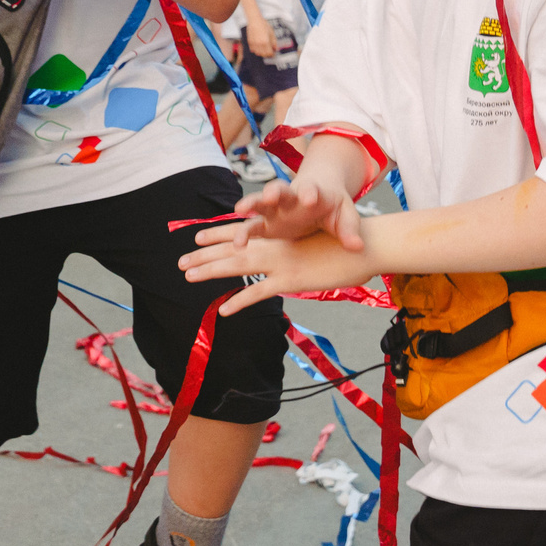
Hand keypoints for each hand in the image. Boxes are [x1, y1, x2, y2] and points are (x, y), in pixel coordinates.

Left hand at [177, 224, 373, 314]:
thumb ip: (296, 251)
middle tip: (180, 264)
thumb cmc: (341, 247)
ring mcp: (281, 263)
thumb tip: (285, 258)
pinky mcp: (291, 280)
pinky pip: (259, 292)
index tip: (196, 240)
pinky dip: (240, 301)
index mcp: (279, 236)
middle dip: (203, 256)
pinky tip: (223, 311)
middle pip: (231, 251)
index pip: (241, 234)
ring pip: (238, 267)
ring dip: (211, 271)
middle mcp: (275, 246)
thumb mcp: (313, 246)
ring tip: (188, 277)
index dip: (217, 236)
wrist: (364, 245)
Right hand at [230, 172, 364, 251]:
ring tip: (240, 209)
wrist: (317, 199)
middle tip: (270, 195)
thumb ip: (349, 230)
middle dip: (274, 191)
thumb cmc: (333, 207)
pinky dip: (244, 234)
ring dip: (251, 204)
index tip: (309, 197)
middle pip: (279, 189)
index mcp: (313, 193)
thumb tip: (358, 247)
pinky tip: (239, 245)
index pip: (311, 190)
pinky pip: (252, 228)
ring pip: (260, 204)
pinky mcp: (266, 225)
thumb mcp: (345, 217)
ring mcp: (276, 210)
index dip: (309, 193)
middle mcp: (290, 199)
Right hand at [244, 16, 276, 59]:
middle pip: (264, 55)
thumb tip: (276, 49)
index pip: (269, 53)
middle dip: (267, 54)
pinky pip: (253, 50)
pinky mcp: (250, 42)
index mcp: (266, 42)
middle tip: (270, 52)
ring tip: (264, 49)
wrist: (255, 20)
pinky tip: (259, 46)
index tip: (273, 53)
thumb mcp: (272, 33)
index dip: (272, 54)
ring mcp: (254, 44)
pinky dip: (256, 50)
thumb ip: (274, 42)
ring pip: (258, 53)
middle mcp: (259, 44)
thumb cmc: (264, 25)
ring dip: (261, 53)